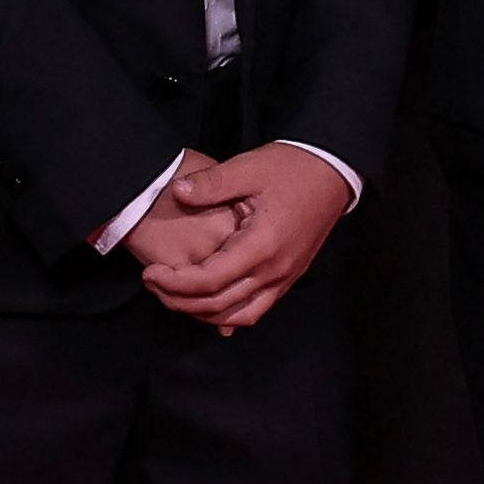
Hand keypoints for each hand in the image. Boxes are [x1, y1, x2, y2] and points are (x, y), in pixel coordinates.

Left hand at [133, 142, 352, 333]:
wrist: (332, 172)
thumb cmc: (292, 169)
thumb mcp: (248, 167)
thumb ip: (211, 183)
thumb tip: (177, 191)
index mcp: (261, 245)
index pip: (209, 280)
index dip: (175, 282)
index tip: (151, 273)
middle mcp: (273, 270)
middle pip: (219, 305)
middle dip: (179, 300)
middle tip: (152, 284)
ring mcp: (283, 278)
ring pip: (238, 315)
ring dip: (202, 312)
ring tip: (175, 296)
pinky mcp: (287, 277)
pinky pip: (255, 309)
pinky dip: (229, 314)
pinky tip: (209, 308)